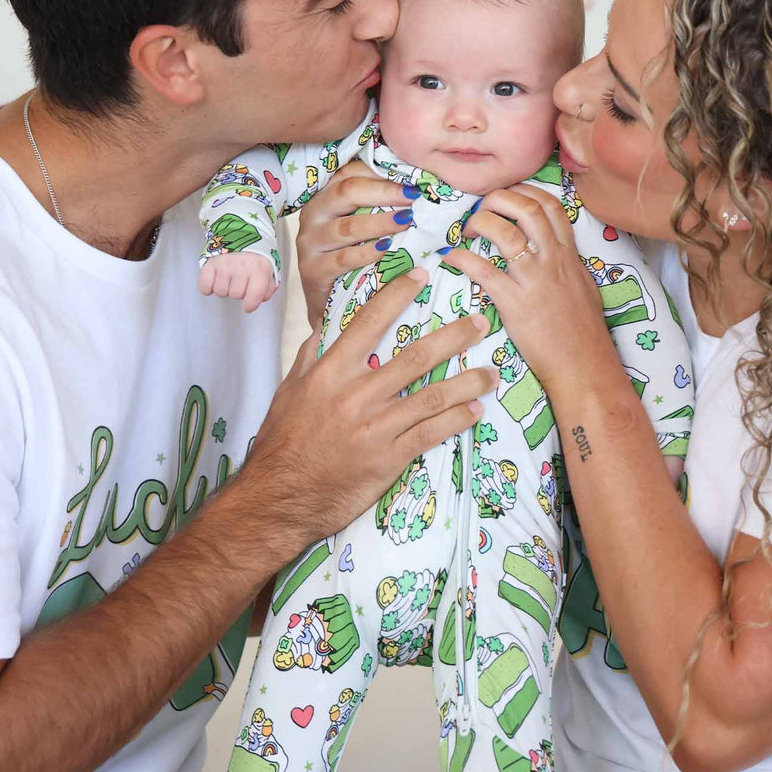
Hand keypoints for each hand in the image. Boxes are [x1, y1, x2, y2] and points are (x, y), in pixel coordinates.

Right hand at [198, 251, 276, 312]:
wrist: (239, 233)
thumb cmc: (254, 255)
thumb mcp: (268, 269)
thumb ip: (267, 287)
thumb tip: (260, 299)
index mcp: (259, 269)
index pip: (254, 297)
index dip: (250, 305)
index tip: (248, 306)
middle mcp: (242, 268)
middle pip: (235, 295)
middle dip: (237, 291)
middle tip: (239, 279)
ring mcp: (225, 265)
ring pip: (220, 292)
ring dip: (224, 288)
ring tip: (228, 276)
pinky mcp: (210, 263)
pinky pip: (205, 286)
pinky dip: (208, 287)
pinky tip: (214, 279)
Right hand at [243, 267, 497, 548]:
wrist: (280, 496)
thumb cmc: (283, 442)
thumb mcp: (289, 391)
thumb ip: (310, 356)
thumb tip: (323, 326)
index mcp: (331, 372)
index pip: (369, 322)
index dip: (397, 295)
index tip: (420, 275)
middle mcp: (356, 393)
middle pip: (415, 356)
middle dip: (453, 336)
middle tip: (480, 321)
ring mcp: (376, 426)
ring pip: (432, 395)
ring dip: (467, 382)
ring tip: (491, 372)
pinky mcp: (389, 457)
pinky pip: (431, 433)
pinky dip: (457, 420)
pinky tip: (475, 410)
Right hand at [295, 159, 413, 325]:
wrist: (328, 305)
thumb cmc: (352, 259)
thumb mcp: (362, 228)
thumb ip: (379, 206)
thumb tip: (418, 188)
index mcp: (325, 196)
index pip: (351, 173)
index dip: (382, 172)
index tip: (413, 177)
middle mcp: (314, 215)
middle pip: (347, 191)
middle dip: (386, 192)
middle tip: (415, 197)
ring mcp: (310, 243)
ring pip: (347, 226)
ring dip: (381, 223)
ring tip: (408, 222)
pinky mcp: (312, 270)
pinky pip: (344, 258)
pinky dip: (368, 253)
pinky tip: (388, 250)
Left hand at [442, 185, 614, 392]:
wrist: (583, 365)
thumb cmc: (582, 331)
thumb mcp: (582, 286)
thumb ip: (565, 264)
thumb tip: (551, 250)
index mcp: (568, 255)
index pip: (551, 206)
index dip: (525, 191)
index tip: (506, 193)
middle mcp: (553, 261)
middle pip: (527, 209)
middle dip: (499, 199)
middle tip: (481, 207)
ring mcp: (535, 281)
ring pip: (506, 234)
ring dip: (481, 223)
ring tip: (466, 230)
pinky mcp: (516, 305)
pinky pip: (485, 272)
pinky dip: (464, 259)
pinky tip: (452, 257)